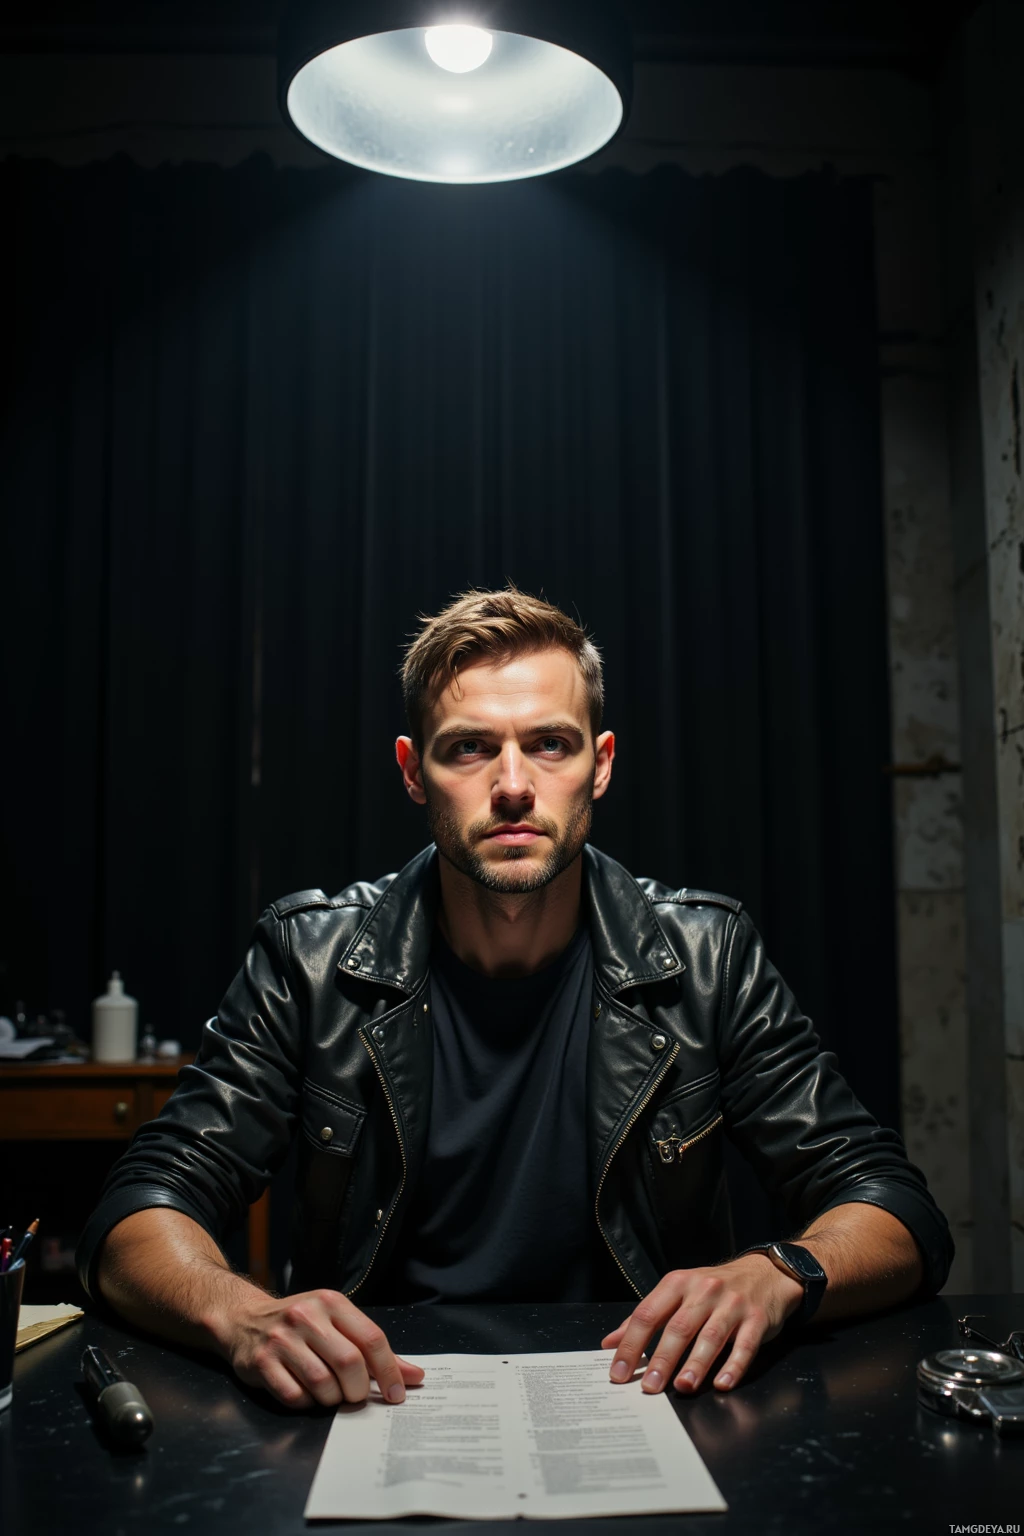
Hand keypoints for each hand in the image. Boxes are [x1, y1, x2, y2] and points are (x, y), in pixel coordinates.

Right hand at [212, 1285, 424, 1409]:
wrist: (245, 1320)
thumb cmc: (302, 1325)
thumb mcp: (337, 1323)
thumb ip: (374, 1350)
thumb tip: (415, 1377)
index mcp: (331, 1303)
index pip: (371, 1339)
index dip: (389, 1371)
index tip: (397, 1395)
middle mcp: (306, 1316)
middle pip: (349, 1363)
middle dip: (358, 1389)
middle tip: (356, 1396)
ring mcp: (282, 1340)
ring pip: (322, 1383)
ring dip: (333, 1399)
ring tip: (331, 1394)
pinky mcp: (261, 1363)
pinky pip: (295, 1397)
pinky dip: (308, 1404)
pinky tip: (307, 1394)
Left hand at [602, 1256, 802, 1393]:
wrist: (764, 1273)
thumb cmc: (714, 1288)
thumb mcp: (678, 1293)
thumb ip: (647, 1317)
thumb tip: (610, 1343)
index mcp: (678, 1283)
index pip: (648, 1314)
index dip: (631, 1344)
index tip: (619, 1372)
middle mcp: (704, 1291)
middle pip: (679, 1327)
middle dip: (662, 1359)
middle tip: (649, 1387)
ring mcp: (732, 1304)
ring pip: (711, 1336)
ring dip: (696, 1364)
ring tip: (682, 1387)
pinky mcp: (757, 1319)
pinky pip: (745, 1345)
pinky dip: (734, 1366)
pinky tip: (722, 1384)